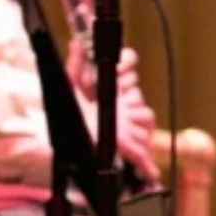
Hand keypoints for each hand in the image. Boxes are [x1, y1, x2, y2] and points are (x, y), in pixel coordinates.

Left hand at [71, 45, 160, 182]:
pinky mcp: (129, 146)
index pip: (130, 68)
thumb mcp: (69, 88)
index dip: (127, 65)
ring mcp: (128, 125)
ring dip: (133, 120)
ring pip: (146, 116)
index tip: (118, 68)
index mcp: (111, 87)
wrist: (66, 140)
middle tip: (117, 93)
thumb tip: (76, 42)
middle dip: (128, 94)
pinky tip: (150, 174)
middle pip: (138, 94)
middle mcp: (123, 104)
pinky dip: (147, 164)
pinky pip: (144, 153)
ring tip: (120, 127)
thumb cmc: (70, 113)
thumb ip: (75, 64)